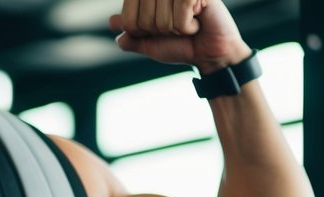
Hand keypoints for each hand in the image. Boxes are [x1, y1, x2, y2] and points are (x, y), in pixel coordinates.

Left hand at [110, 0, 251, 74]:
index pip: (128, 19)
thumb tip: (113, 23)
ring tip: (189, 22)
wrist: (210, 54)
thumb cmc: (182, 46)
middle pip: (144, 20)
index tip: (158, 30)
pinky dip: (187, 26)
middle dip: (160, 31)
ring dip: (175, 29)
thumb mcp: (150, 43)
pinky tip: (198, 20)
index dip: (141, 32)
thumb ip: (131, 35)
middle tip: (177, 27)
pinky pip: (179, 16)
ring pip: (161, 19)